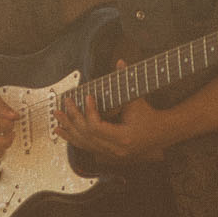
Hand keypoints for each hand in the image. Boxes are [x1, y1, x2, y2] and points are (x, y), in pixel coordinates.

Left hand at [53, 67, 169, 162]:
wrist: (160, 133)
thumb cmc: (149, 115)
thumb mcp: (137, 99)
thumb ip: (127, 80)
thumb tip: (120, 62)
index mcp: (123, 138)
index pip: (96, 127)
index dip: (89, 111)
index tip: (87, 97)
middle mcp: (116, 149)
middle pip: (86, 135)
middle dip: (73, 118)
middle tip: (64, 104)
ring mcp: (111, 154)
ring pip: (84, 143)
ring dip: (68, 129)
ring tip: (57, 117)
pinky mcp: (107, 154)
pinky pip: (86, 147)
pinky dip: (73, 138)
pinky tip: (61, 131)